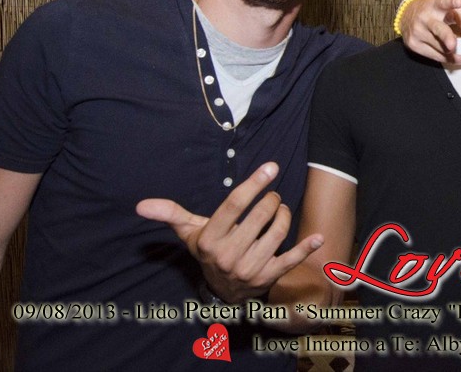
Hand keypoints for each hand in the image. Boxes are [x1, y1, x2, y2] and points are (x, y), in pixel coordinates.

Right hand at [136, 162, 322, 302]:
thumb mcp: (190, 234)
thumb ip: (172, 215)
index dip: (254, 184)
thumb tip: (142, 205)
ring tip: (280, 210)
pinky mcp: (269, 278)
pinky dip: (307, 248)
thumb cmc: (209, 252)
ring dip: (284, 214)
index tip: (271, 167)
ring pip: (278, 231)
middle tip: (272, 195)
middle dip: (271, 199)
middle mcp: (229, 256)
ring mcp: (250, 269)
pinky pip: (291, 259)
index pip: (235, 206)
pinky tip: (319, 237)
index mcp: (210, 240)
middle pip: (261, 214)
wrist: (222, 293)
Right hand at [399, 0, 460, 64]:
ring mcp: (417, 31)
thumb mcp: (451, 11)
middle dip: (446, 37)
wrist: (407, 15)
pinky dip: (448, 59)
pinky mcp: (413, 44)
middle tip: (452, 45)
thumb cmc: (437, 12)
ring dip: (453, 51)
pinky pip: (435, 56)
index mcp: (436, 4)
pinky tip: (457, 59)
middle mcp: (425, 17)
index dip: (452, 2)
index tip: (459, 1)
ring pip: (441, 47)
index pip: (444, 2)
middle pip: (439, 29)